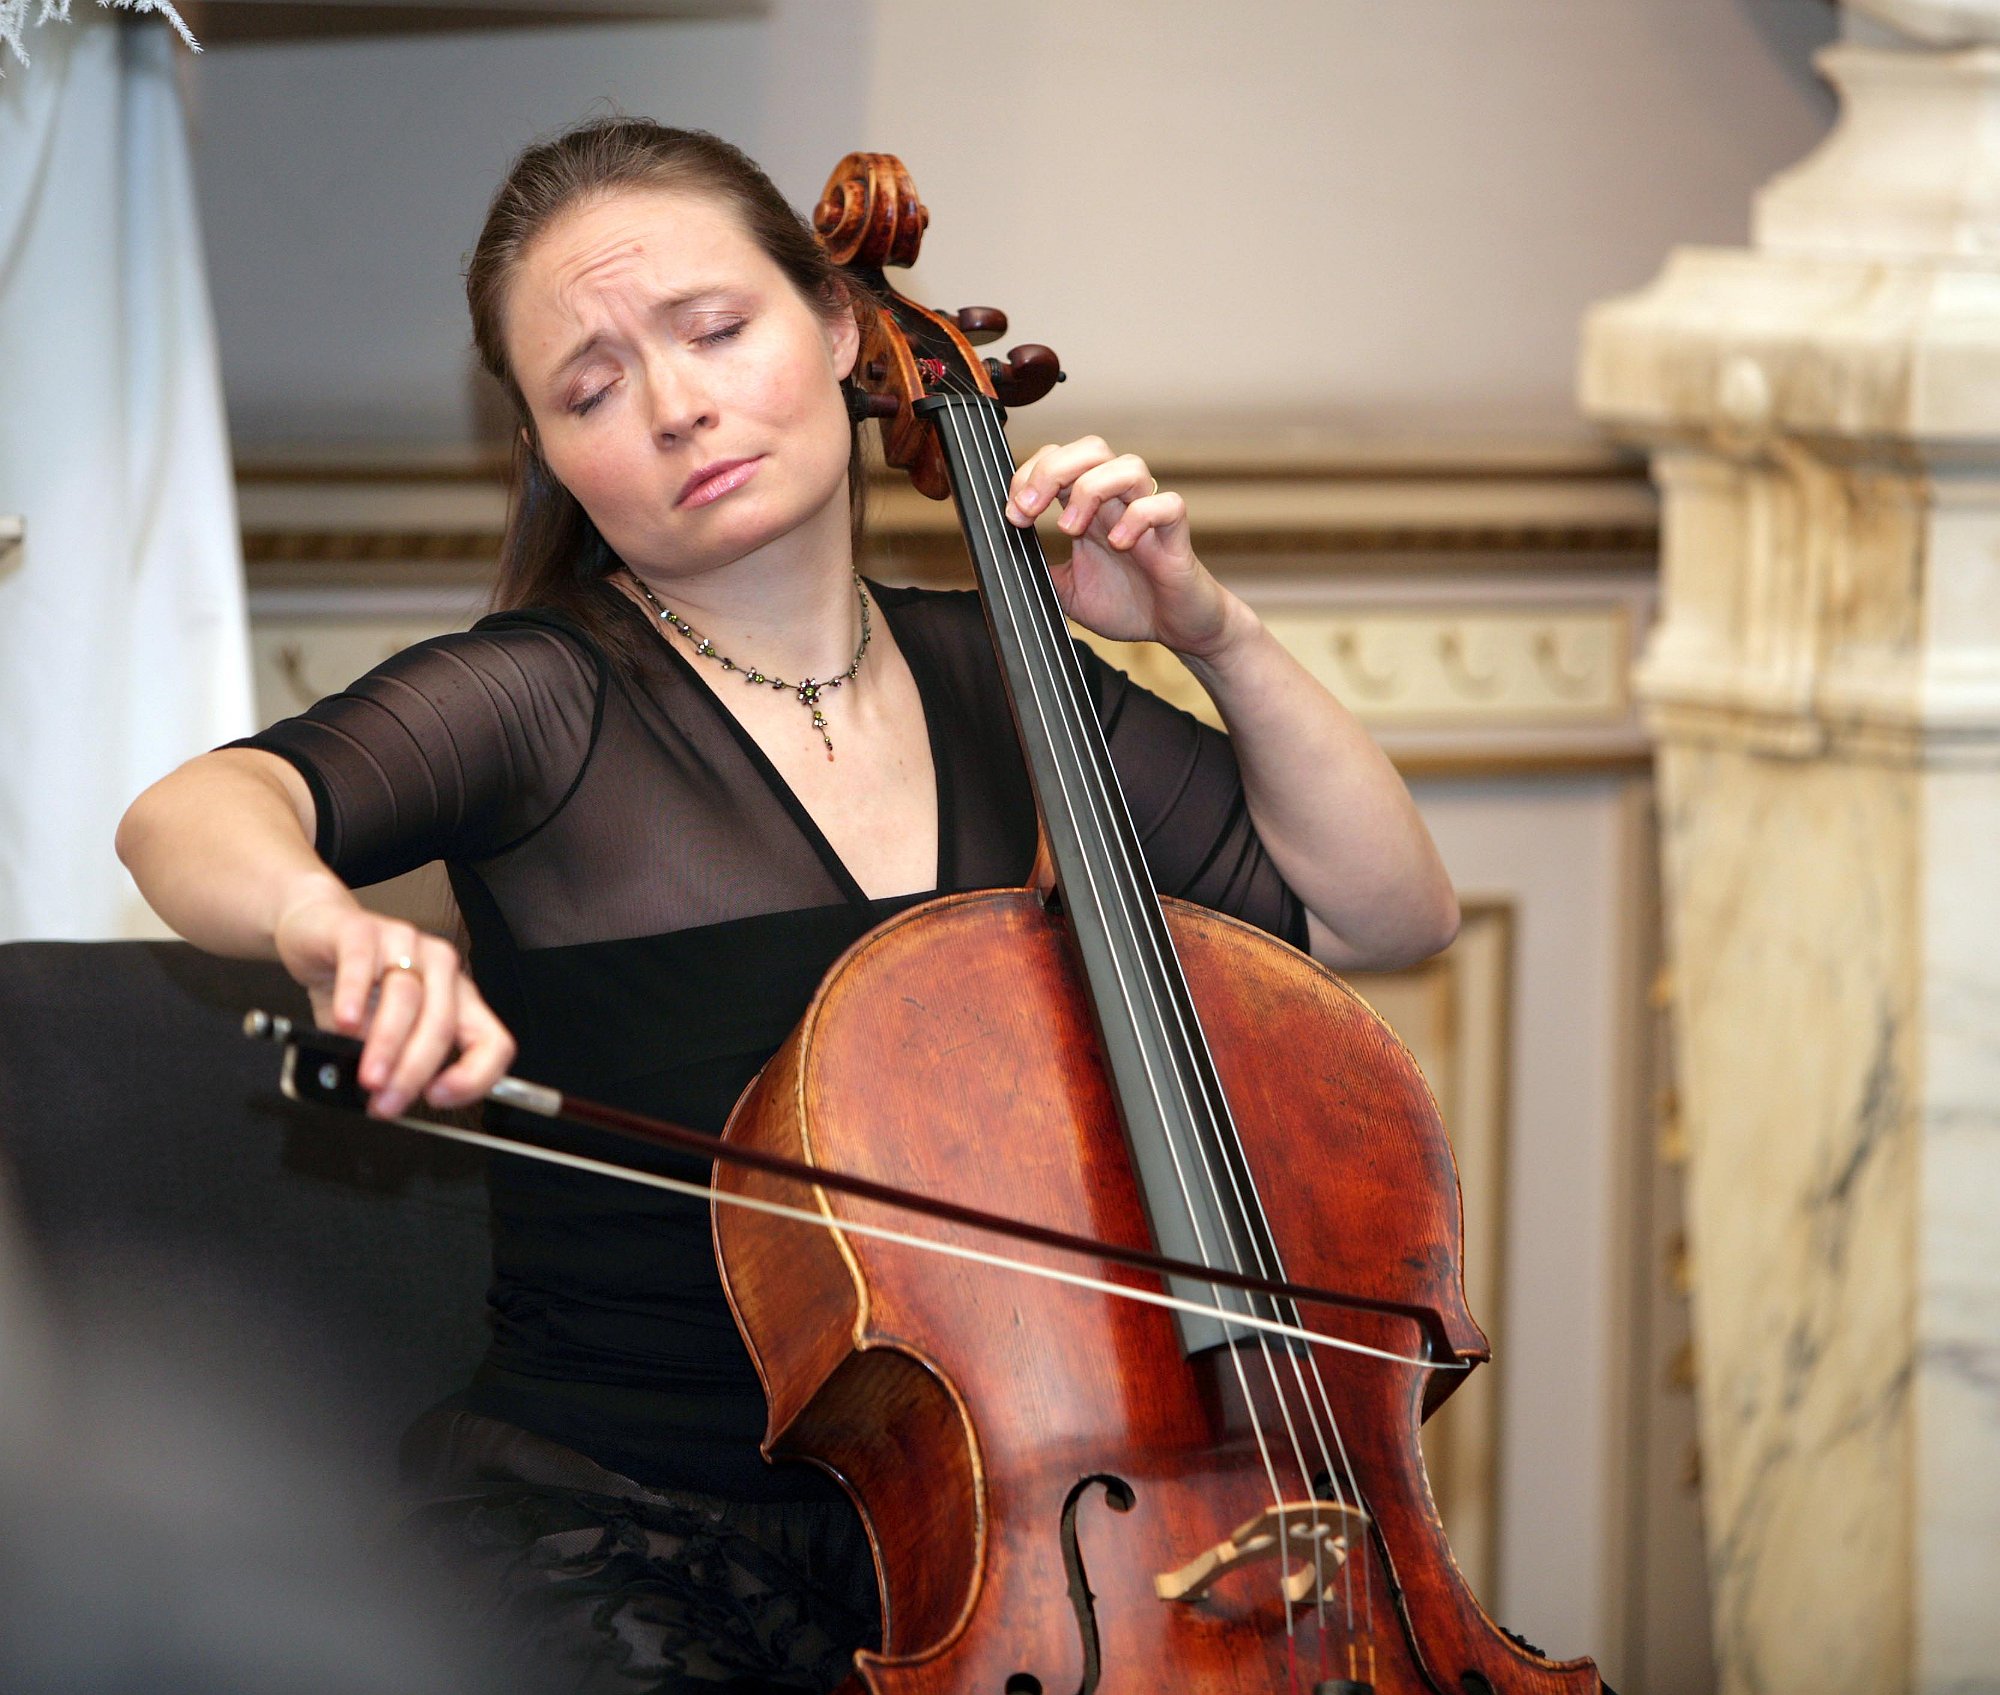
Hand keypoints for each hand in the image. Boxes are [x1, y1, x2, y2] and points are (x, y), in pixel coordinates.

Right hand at [272, 890, 515, 1118]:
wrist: (316, 931)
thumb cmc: (354, 986)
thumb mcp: (376, 1033)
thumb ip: (388, 1062)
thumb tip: (384, 1096)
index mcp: (458, 998)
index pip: (492, 1040)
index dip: (475, 1075)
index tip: (438, 1098)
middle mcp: (441, 968)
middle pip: (443, 1023)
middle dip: (415, 1070)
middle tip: (387, 1102)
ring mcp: (406, 944)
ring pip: (407, 997)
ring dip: (387, 1044)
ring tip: (369, 1077)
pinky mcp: (362, 930)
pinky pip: (362, 964)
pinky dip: (354, 996)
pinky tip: (346, 1021)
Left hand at [1003, 436, 1244, 660]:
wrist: (1176, 629)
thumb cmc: (1128, 604)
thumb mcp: (1067, 591)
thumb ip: (1040, 571)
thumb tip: (1003, 561)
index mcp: (1089, 507)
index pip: (1058, 459)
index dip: (1030, 474)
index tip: (1013, 514)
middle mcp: (1118, 502)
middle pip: (1090, 448)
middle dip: (1052, 471)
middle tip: (1029, 510)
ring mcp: (1148, 514)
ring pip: (1128, 465)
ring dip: (1091, 490)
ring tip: (1071, 530)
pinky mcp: (1176, 535)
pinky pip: (1166, 504)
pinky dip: (1139, 517)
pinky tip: (1120, 544)